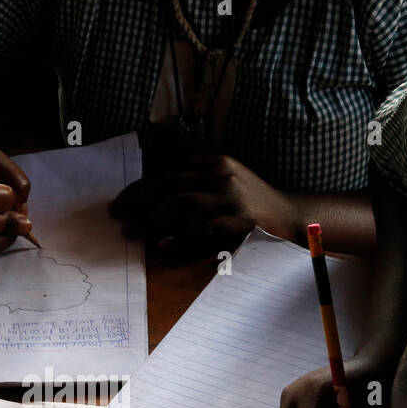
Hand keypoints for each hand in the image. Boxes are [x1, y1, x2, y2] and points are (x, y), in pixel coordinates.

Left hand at [109, 154, 293, 258]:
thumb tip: (147, 200)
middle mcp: (222, 175)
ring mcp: (233, 197)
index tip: (121, 201)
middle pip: (171, 184)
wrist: (290, 217)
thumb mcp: (222, 184)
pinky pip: (203, 229)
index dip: (140, 187)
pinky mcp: (241, 221)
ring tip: (132, 230)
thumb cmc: (248, 205)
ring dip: (153, 218)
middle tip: (117, 215)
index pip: (168, 172)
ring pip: (183, 203)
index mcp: (213, 162)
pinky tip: (161, 245)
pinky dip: (180, 237)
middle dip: (139, 201)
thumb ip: (193, 184)